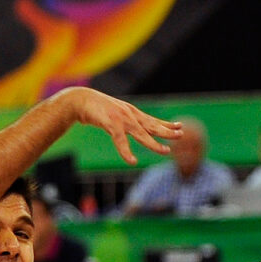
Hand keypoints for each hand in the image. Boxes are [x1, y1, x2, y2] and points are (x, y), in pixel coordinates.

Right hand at [60, 87, 182, 164]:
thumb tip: (126, 127)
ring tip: (165, 151)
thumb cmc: (94, 108)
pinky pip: (121, 141)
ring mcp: (121, 119)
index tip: (179, 126)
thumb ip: (121, 120)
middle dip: (167, 131)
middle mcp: (129, 114)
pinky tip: (132, 161)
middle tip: (181, 135)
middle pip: (152, 125)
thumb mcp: (112, 113)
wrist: (79, 100)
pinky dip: (126, 152)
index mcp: (130, 112)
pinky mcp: (111, 124)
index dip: (166, 124)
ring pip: (141, 134)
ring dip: (154, 144)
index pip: (152, 119)